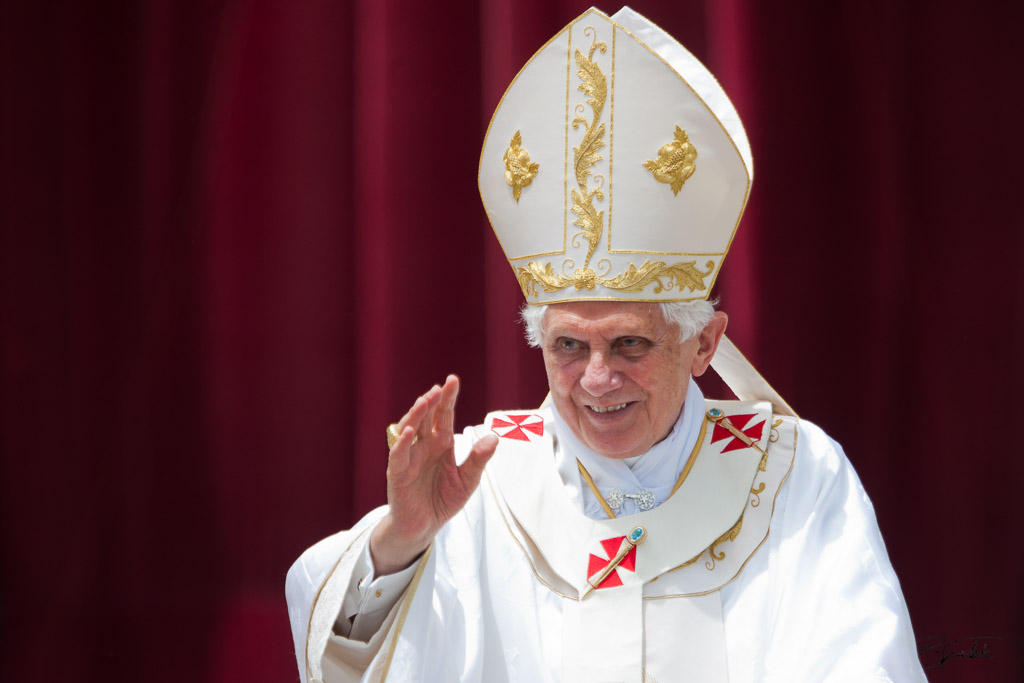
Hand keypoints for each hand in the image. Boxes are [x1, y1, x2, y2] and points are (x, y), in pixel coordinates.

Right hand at [369, 375, 498, 574]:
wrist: (424, 527)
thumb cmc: (443, 500)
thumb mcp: (467, 480)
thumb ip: (478, 459)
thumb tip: (494, 437)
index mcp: (441, 444)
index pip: (444, 416)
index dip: (448, 398)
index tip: (453, 380)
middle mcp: (424, 446)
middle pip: (426, 418)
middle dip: (431, 401)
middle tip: (439, 387)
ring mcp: (409, 458)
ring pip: (409, 430)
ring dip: (416, 415)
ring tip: (424, 401)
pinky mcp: (398, 474)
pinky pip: (398, 455)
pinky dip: (402, 443)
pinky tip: (409, 431)